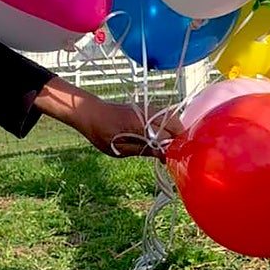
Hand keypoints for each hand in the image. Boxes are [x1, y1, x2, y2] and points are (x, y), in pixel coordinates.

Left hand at [33, 77, 184, 159]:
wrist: (90, 112)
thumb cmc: (101, 132)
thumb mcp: (119, 148)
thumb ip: (144, 150)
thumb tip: (163, 156)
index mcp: (141, 124)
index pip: (167, 138)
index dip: (172, 151)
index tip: (172, 161)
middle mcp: (148, 113)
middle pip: (176, 126)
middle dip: (178, 141)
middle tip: (173, 156)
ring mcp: (149, 108)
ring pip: (173, 119)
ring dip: (175, 134)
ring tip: (168, 148)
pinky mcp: (147, 108)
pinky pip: (166, 117)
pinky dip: (169, 127)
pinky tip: (162, 138)